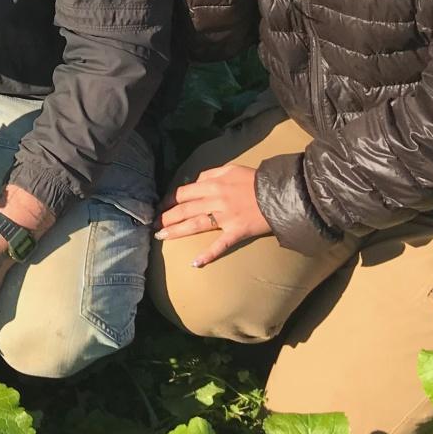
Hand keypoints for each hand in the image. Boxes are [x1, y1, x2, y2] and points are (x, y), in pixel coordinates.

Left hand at [155, 164, 270, 267]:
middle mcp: (216, 200)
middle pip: (185, 209)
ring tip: (160, 236)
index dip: (169, 200)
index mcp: (213, 184)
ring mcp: (226, 217)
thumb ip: (210, 175)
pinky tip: (195, 263)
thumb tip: (193, 182)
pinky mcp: (237, 232)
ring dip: (176, 231)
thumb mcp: (230, 170)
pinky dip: (208, 255)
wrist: (280, 192)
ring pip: (195, 225)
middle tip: (152, 225)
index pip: (184, 192)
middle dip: (166, 217)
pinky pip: (220, 245)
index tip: (160, 207)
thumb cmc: (255, 180)